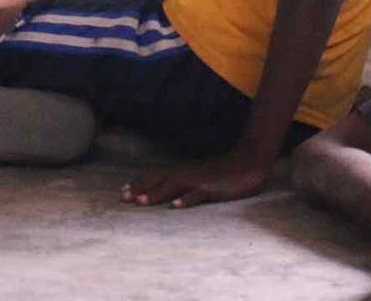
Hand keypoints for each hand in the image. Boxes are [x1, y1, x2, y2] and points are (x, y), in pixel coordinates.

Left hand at [121, 154, 268, 208]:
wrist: (248, 164)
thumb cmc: (223, 172)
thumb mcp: (199, 175)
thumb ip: (183, 182)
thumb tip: (168, 193)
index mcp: (183, 171)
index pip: (156, 176)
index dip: (139, 183)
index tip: (122, 192)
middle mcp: (187, 173)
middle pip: (159, 180)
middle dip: (140, 189)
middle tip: (123, 198)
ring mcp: (199, 181)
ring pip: (173, 187)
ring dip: (156, 193)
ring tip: (141, 202)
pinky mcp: (212, 188)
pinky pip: (197, 195)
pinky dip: (186, 200)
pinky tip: (176, 206)